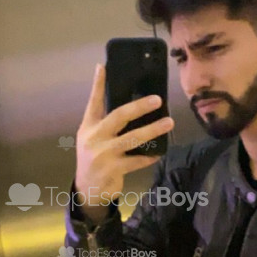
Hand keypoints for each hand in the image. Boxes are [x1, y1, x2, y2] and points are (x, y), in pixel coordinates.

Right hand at [74, 63, 173, 220]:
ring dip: (153, 129)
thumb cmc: (94, 158)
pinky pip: (137, 161)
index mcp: (88, 127)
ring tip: (169, 122)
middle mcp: (93, 138)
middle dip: (139, 106)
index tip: (103, 66)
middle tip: (158, 99)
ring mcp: (103, 154)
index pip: (93, 102)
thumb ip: (104, 120)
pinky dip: (150, 156)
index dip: (98, 84)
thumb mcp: (92, 137)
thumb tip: (122, 97)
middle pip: (118, 116)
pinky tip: (160, 151)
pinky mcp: (113, 170)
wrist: (87, 191)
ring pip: (132, 138)